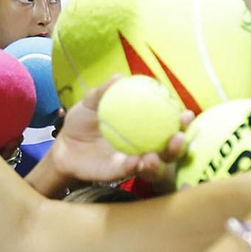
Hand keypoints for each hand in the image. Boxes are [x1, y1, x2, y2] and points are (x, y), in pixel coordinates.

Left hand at [46, 76, 190, 184]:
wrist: (64, 145)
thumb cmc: (83, 121)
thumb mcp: (91, 102)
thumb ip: (104, 92)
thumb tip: (119, 77)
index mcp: (144, 127)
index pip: (169, 124)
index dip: (182, 121)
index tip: (186, 114)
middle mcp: (145, 147)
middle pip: (169, 150)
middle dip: (179, 145)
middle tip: (179, 136)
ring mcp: (133, 162)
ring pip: (154, 167)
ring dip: (159, 162)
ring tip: (154, 157)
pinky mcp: (118, 174)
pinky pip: (129, 171)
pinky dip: (133, 167)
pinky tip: (135, 162)